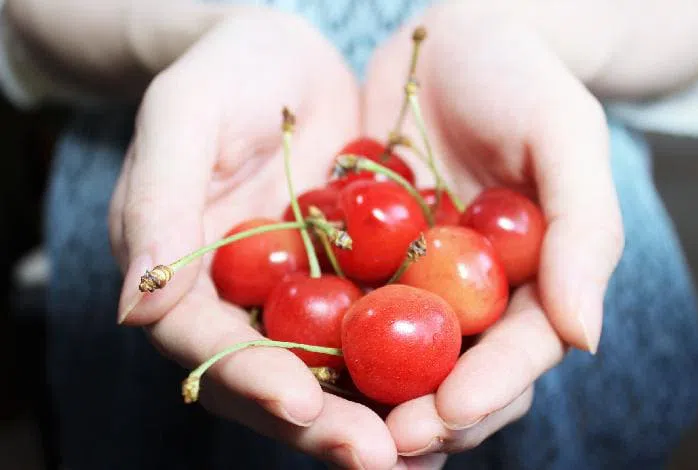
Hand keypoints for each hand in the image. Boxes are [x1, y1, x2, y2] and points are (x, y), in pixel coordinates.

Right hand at [108, 11, 399, 468]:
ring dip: (370, 416)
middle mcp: (239, 303)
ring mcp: (297, 300)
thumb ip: (156, 203)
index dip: (248, 375)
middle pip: (271, 378)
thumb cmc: (226, 73)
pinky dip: (406, 368)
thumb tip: (134, 310)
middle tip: (376, 457)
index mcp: (184, 275)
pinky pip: (375, 335)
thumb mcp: (184, 116)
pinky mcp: (351, 285)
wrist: (289, 59)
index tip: (298, 400)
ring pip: (327, 373)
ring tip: (420, 451)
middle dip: (320, 422)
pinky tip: (449, 394)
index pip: (206, 341)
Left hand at [362, 2, 623, 464]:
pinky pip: (347, 312)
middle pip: (461, 376)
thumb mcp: (564, 135)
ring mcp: (420, 284)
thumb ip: (583, 231)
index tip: (450, 411)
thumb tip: (585, 337)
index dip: (490, 387)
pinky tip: (297, 368)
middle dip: (429, 416)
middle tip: (388, 442)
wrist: (452, 43)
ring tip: (338, 428)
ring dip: (374, 402)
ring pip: (403, 363)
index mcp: (535, 280)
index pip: (520, 350)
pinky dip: (328, 346)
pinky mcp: (368, 264)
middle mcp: (478, 295)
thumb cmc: (519, 80)